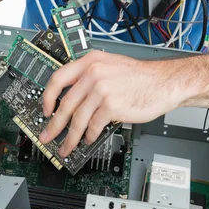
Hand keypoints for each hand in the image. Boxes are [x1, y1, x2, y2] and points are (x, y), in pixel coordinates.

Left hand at [39, 50, 187, 157]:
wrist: (162, 82)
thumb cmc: (139, 76)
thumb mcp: (110, 66)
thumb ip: (89, 76)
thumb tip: (71, 98)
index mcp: (90, 61)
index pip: (58, 78)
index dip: (47, 97)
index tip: (45, 111)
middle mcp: (93, 73)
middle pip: (65, 104)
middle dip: (54, 125)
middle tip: (48, 135)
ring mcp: (102, 89)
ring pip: (77, 118)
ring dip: (71, 137)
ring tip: (67, 146)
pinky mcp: (111, 105)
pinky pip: (93, 125)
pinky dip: (89, 135)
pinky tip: (88, 139)